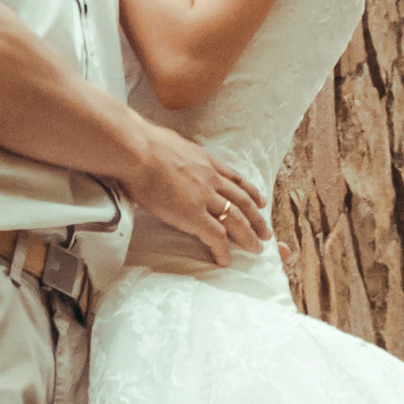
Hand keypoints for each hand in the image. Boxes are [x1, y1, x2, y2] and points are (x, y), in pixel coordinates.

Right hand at [122, 121, 267, 264]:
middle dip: (256, 218)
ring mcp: (205, 197)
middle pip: (242, 201)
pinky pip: (216, 236)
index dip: (250, 191)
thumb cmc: (141, 144)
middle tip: (266, 231)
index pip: (234, 178)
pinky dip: (223, 251)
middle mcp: (211, 178)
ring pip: (236, 220)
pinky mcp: (194, 215)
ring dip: (249, 236)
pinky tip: (225, 261)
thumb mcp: (168, 142)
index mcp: (204, 161)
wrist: (137, 151)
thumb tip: (165, 152)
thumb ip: (174, 152)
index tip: (261, 201)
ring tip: (256, 248)